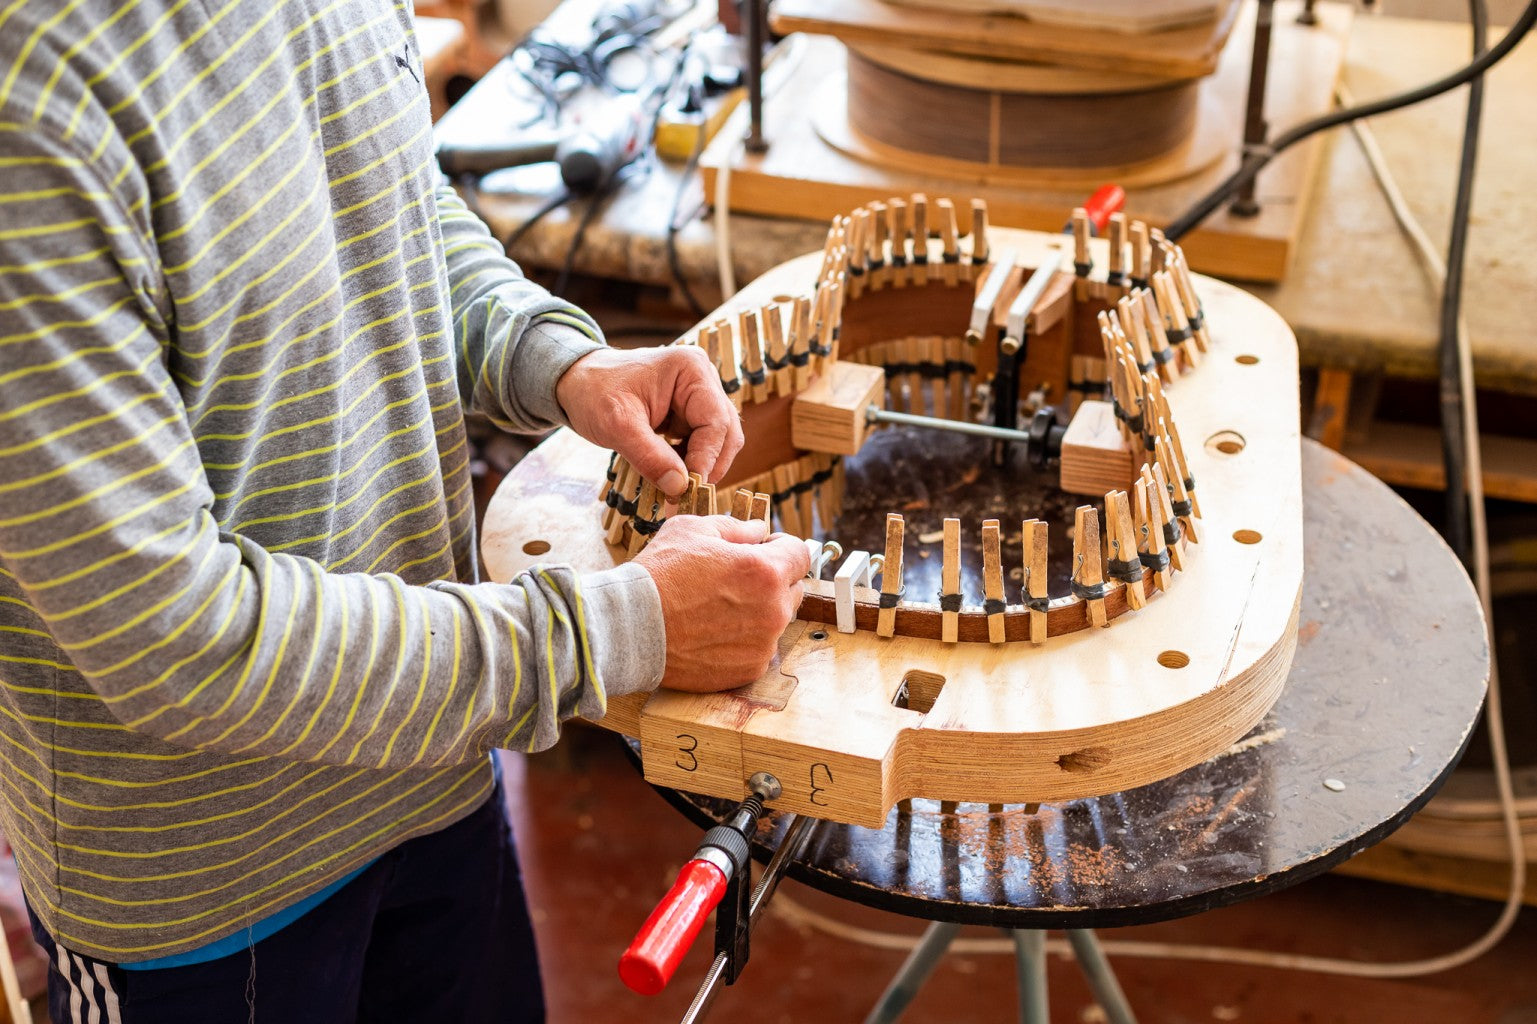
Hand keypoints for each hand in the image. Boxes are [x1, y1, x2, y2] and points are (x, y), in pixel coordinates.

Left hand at [556, 346, 742, 496]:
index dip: (706, 458)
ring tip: (675, 489)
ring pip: (718, 442)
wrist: (576, 382)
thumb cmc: (593, 392)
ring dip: (700, 468)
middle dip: (708, 466)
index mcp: (691, 370)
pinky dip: (690, 463)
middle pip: (726, 433)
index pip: (716, 421)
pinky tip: (670, 475)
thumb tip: (679, 488)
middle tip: (685, 496)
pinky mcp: (689, 413)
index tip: (688, 489)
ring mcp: (698, 396)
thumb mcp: (617, 425)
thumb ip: (649, 456)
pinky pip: (701, 444)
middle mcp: (703, 379)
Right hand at [634, 516, 809, 691]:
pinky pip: (760, 647)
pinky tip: (714, 631)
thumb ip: (735, 528)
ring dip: (759, 611)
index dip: (783, 548)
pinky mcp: (749, 669)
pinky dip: (745, 640)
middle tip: (737, 580)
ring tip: (719, 608)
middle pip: (793, 588)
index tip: (767, 550)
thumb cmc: (659, 575)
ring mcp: (763, 643)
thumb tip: (758, 530)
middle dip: (773, 580)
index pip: (801, 554)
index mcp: (765, 570)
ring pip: (777, 620)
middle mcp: (773, 609)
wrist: (632, 628)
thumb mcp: (693, 530)